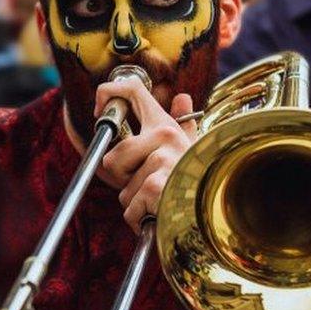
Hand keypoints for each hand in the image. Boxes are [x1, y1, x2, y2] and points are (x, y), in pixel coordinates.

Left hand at [96, 78, 195, 231]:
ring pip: (123, 189)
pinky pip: (130, 207)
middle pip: (113, 157)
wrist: (211, 211)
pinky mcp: (155, 185)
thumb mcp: (191, 150)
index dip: (108, 93)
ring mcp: (161, 160)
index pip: (133, 90)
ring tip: (159, 201)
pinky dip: (139, 218)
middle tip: (144, 185)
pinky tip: (158, 214)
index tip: (100, 110)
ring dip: (135, 203)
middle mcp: (166, 136)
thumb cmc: (197, 182)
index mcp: (167, 127)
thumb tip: (182, 98)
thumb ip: (184, 126)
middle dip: (121, 180)